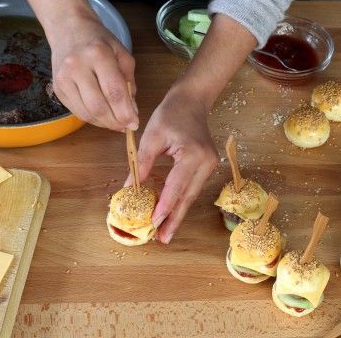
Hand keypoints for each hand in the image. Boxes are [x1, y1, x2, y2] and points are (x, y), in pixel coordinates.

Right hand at [6, 0, 137, 131]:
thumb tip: (131, 111)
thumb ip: (129, 82)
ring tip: (115, 123)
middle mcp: (77, 66)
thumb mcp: (121, 53)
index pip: (114, 91)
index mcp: (98, 54)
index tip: (134, 123)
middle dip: (115, 122)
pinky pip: (76, 111)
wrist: (68, 29)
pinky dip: (92, 118)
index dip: (125, 112)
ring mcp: (63, 78)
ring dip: (104, 123)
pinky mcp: (57, 88)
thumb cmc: (99, 41)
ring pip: (86, 113)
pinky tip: (102, 116)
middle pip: (98, 106)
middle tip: (125, 126)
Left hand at [125, 86, 218, 243]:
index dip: (165, 206)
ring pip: (191, 195)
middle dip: (174, 218)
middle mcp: (206, 163)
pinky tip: (171, 213)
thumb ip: (142, 163)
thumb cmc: (170, 114)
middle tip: (163, 239)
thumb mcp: (151, 137)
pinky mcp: (208, 166)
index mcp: (193, 154)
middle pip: (188, 196)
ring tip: (165, 232)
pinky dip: (181, 201)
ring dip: (177, 213)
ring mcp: (210, 165)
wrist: (192, 100)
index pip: (176, 186)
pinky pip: (192, 188)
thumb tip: (131, 188)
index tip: (154, 223)